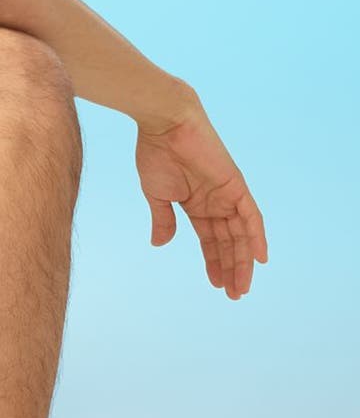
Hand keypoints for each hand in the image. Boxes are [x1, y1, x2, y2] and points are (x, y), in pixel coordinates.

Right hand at [134, 99, 268, 299]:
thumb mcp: (156, 195)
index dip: (213, 261)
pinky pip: (252, 216)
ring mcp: (228, 194)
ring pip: (241, 234)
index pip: (210, 239)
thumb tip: (159, 244)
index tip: (215, 283)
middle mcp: (216, 202)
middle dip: (230, 267)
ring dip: (243, 260)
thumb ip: (162, 220)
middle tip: (233, 293)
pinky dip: (257, 237)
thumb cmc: (156, 154)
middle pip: (228, 241)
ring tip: (241, 286)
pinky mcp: (236, 186)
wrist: (165, 124)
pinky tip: (260, 259)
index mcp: (196, 204)